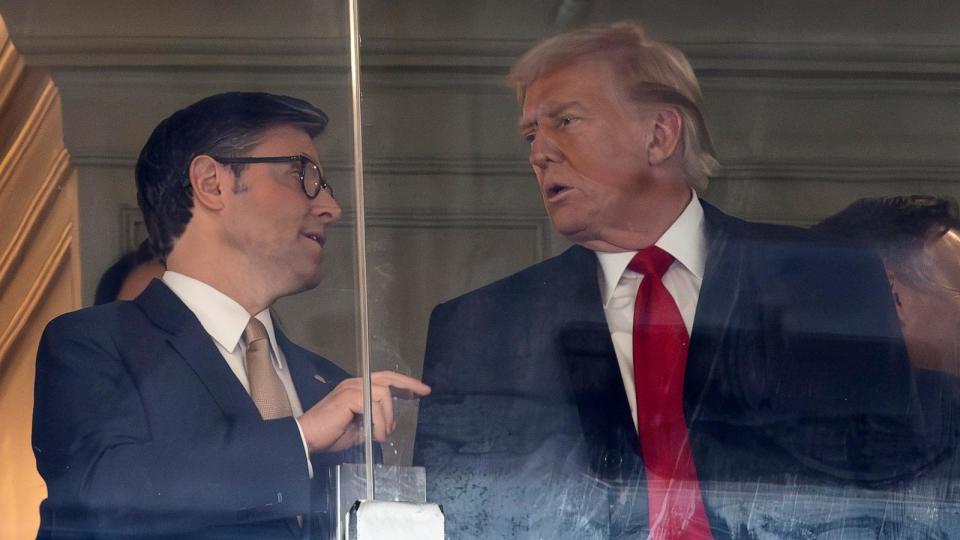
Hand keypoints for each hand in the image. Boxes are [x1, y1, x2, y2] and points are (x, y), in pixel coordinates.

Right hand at [297, 371, 430, 453]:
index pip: (384, 380)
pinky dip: (379, 423)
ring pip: (384, 395)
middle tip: (424, 392)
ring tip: (382, 434)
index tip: (419, 391)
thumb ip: (374, 422)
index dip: (403, 384)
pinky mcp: (349, 397)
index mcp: (357, 389)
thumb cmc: (330, 435)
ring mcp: (352, 388)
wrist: (307, 439)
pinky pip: (374, 406)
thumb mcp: (359, 429)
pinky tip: (376, 435)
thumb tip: (389, 424)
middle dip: (408, 384)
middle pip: (387, 378)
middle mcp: (355, 384)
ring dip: (387, 418)